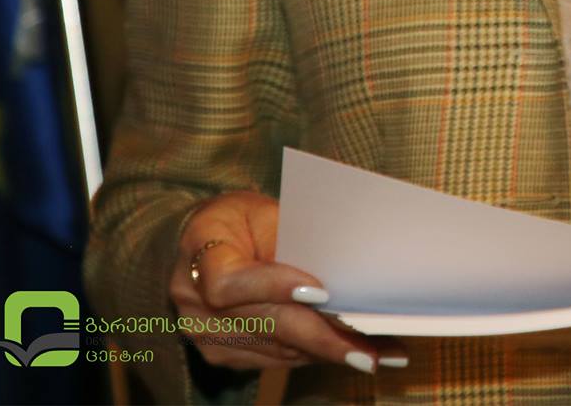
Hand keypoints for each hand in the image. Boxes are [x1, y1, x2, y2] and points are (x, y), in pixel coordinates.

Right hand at [169, 191, 405, 373]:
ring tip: (375, 354)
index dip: (274, 288)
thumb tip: (335, 272)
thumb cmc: (238, 220)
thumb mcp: (261, 212)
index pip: (230, 283)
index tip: (321, 292)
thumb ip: (290, 241)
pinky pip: (275, 358)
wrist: (200, 243)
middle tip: (366, 351)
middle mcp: (196, 305)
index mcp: (200, 255)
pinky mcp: (223, 354)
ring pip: (276, 348)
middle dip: (322, 338)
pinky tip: (351, 354)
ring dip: (328, 352)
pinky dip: (314, 355)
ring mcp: (206, 336)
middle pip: (265, 325)